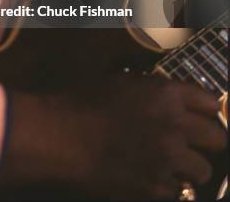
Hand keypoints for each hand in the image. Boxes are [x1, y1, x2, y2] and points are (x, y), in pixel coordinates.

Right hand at [0, 75, 225, 199]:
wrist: (58, 136)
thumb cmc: (80, 101)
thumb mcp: (120, 82)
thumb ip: (152, 91)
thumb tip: (166, 99)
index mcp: (167, 94)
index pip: (211, 103)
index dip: (207, 110)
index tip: (202, 115)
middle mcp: (175, 127)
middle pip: (217, 140)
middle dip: (207, 141)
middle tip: (191, 142)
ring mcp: (167, 160)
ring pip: (202, 172)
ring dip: (189, 168)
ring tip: (171, 164)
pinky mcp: (153, 189)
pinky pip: (177, 193)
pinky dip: (167, 187)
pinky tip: (150, 178)